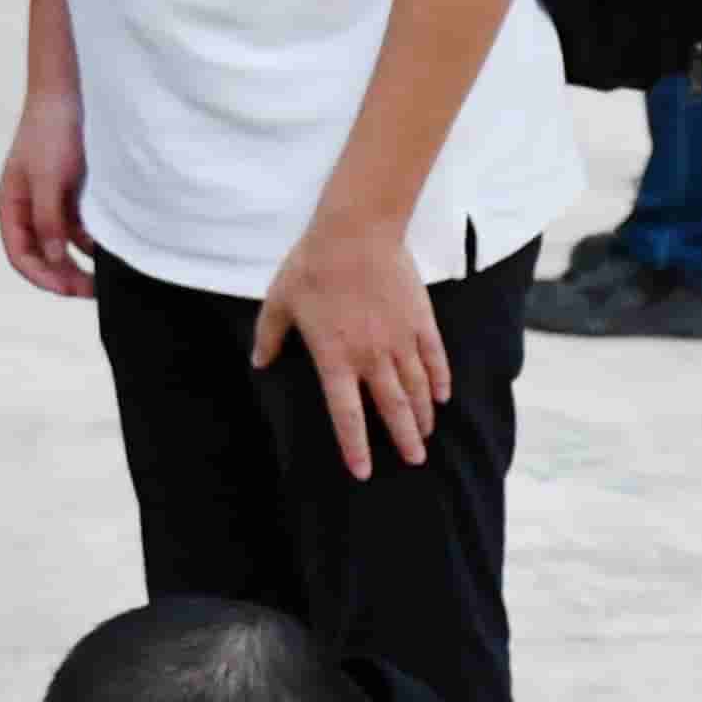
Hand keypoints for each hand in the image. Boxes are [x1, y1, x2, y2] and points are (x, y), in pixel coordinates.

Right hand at [0, 90, 95, 299]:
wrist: (71, 92)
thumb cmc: (51, 130)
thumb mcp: (49, 178)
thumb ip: (48, 219)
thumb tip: (53, 258)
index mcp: (11, 206)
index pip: (21, 256)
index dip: (44, 277)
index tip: (71, 289)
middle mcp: (28, 208)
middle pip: (42, 256)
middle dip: (65, 276)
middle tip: (94, 290)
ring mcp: (50, 202)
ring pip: (63, 245)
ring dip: (80, 262)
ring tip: (105, 275)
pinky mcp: (72, 194)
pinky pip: (81, 228)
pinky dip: (93, 240)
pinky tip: (111, 247)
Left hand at [251, 210, 446, 478]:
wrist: (356, 230)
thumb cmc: (313, 265)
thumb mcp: (279, 301)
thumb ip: (269, 337)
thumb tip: (259, 363)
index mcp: (335, 358)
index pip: (346, 415)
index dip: (355, 446)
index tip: (362, 471)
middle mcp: (371, 357)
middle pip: (393, 409)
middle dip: (404, 439)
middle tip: (414, 461)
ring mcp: (400, 340)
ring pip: (418, 388)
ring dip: (423, 415)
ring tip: (427, 434)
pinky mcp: (420, 320)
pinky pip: (435, 358)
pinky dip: (440, 380)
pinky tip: (443, 396)